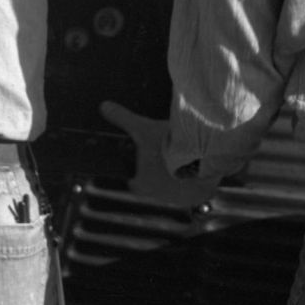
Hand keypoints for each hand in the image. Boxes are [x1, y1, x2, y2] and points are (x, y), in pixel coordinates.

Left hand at [100, 100, 219, 207]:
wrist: (200, 156)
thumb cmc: (168, 145)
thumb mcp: (143, 128)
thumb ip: (123, 118)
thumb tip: (103, 106)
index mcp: (142, 186)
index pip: (135, 184)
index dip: (137, 174)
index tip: (142, 162)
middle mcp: (161, 197)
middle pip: (156, 187)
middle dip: (160, 174)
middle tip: (165, 157)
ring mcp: (182, 199)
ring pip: (177, 189)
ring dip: (178, 178)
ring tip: (183, 160)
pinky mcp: (199, 196)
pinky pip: (195, 190)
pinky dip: (196, 180)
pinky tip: (198, 166)